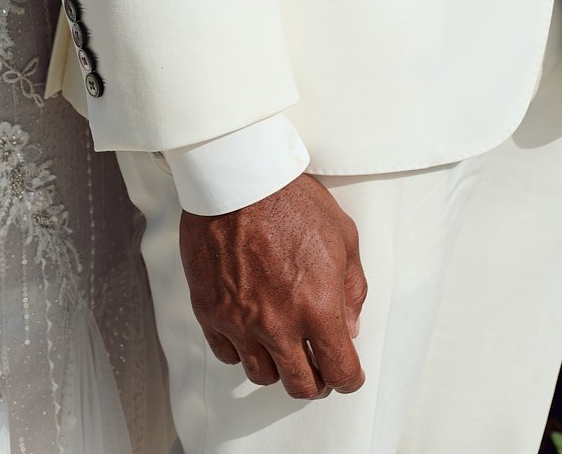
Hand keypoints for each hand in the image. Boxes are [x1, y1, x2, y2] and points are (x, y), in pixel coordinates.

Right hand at [179, 175, 366, 401]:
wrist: (237, 176)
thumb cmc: (290, 198)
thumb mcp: (342, 235)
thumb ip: (352, 289)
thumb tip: (350, 326)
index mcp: (317, 307)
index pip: (340, 371)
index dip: (349, 378)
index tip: (348, 373)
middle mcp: (278, 324)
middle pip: (300, 385)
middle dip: (316, 381)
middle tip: (318, 367)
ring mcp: (240, 322)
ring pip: (262, 375)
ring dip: (278, 367)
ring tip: (284, 349)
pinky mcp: (209, 311)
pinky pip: (227, 354)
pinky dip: (242, 351)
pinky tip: (251, 333)